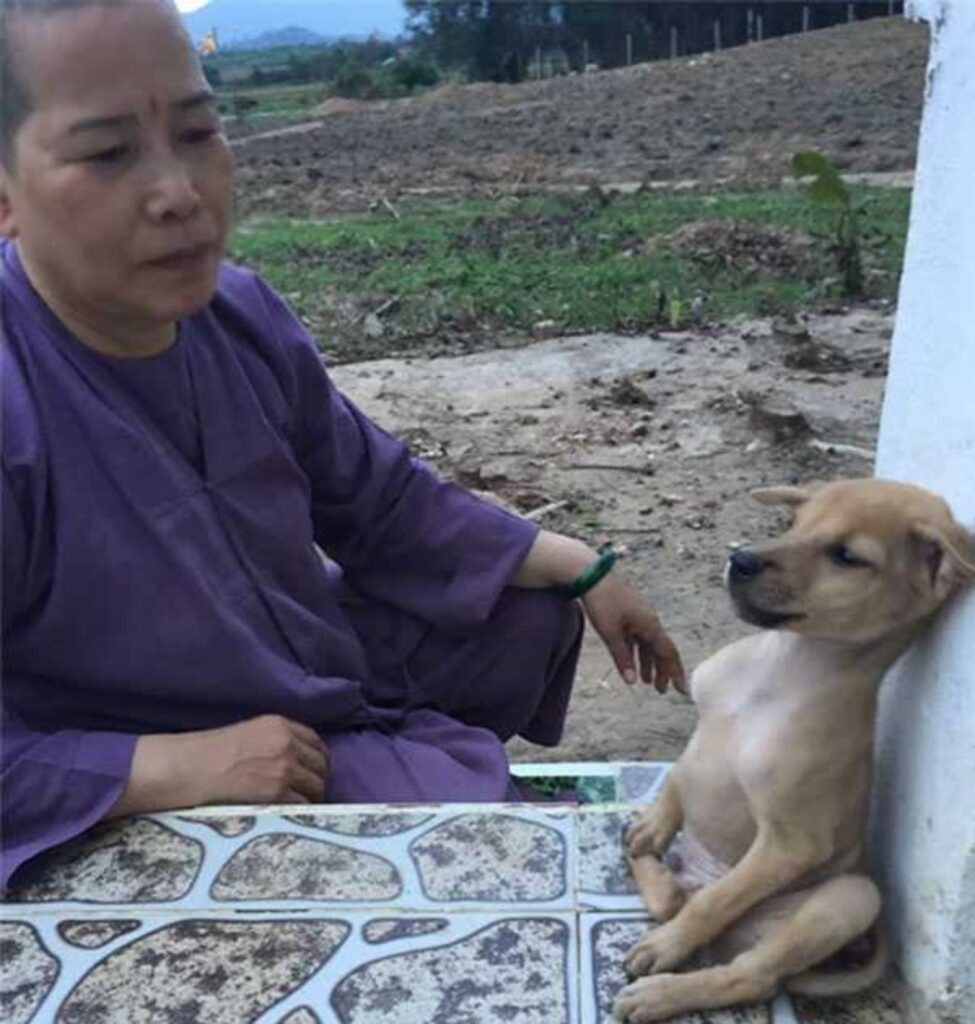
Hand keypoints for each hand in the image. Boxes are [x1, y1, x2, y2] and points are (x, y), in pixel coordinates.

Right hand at [193, 714, 330, 804]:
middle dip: (318, 778)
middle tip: (311, 792)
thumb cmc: (210, 752)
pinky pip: (303, 803)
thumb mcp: (248, 733)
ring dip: (312, 797)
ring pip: (316, 785)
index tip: (317, 769)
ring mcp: (284, 767)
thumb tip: (292, 759)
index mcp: (279, 724)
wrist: (191, 767)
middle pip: (321, 764)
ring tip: (303, 806)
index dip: (318, 757)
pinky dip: (301, 811)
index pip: (315, 741)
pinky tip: (292, 815)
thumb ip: (273, 740)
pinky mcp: (277, 791)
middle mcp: (287, 743)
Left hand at [582, 576, 685, 693]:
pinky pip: (638, 638)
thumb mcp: (611, 633)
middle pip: (661, 650)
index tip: (680, 690)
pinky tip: (632, 663)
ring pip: (649, 645)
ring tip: (646, 682)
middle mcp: (649, 622)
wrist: (592, 575)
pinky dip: (637, 652)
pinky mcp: (628, 614)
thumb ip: (622, 657)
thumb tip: (632, 681)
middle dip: (663, 671)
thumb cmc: (603, 603)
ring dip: (649, 663)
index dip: (675, 672)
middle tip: (662, 691)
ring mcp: (639, 617)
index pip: (668, 653)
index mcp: (650, 625)